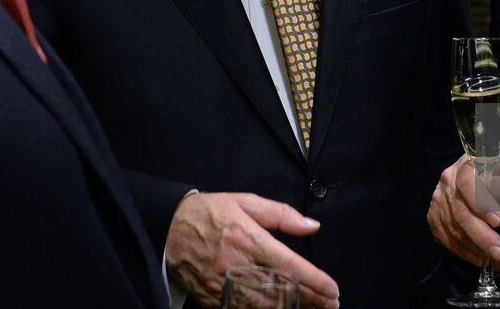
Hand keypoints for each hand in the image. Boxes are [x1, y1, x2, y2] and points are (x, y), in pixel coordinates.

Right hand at [165, 192, 340, 307]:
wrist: (167, 228)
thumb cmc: (209, 213)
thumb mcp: (246, 202)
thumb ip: (282, 214)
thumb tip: (311, 226)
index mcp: (248, 239)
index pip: (289, 266)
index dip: (314, 281)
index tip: (332, 289)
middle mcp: (237, 265)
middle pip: (281, 291)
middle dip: (310, 300)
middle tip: (330, 304)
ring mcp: (223, 286)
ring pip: (265, 307)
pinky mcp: (212, 299)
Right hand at [427, 155, 499, 271]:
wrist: (489, 191)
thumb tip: (496, 188)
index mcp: (468, 164)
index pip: (467, 182)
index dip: (481, 203)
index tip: (498, 221)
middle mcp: (448, 180)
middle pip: (461, 213)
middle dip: (483, 238)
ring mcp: (439, 200)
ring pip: (454, 230)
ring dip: (478, 250)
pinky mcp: (434, 218)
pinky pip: (447, 240)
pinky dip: (467, 254)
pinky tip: (483, 259)